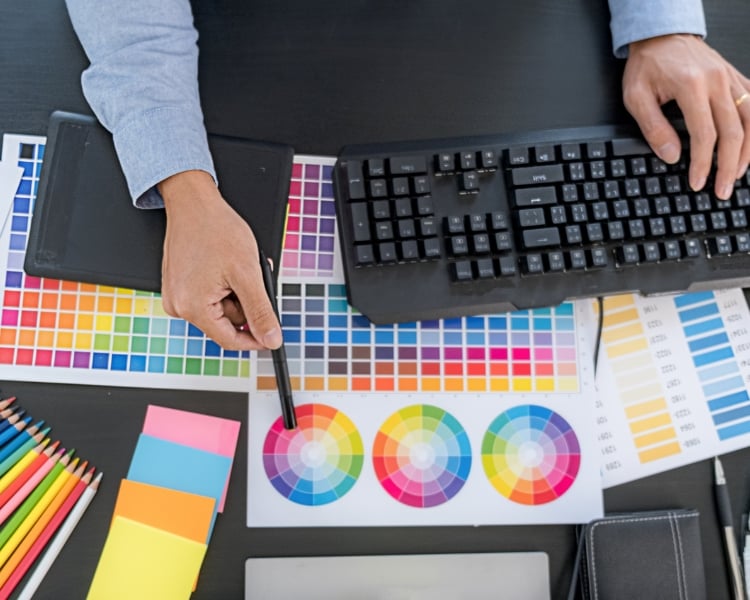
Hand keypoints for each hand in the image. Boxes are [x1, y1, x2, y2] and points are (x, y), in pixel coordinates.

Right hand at [158, 170, 283, 350]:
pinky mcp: (179, 285)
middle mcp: (179, 306)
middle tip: (254, 279)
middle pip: (226, 323)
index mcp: (192, 308)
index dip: (255, 339)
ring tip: (240, 268)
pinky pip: (209, 296)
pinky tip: (228, 267)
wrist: (194, 202)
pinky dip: (225, 285)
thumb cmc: (215, 229)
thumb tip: (271, 338)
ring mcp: (177, 295)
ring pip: (220, 309)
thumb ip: (260, 312)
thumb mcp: (247, 274)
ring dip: (237, 293)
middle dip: (246, 303)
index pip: (230, 341)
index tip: (272, 334)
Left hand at [622, 34, 749, 199]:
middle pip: (734, 132)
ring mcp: (731, 78)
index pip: (705, 135)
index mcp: (692, 87)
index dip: (703, 164)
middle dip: (728, 166)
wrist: (662, 35)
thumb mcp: (637, 97)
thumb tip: (672, 157)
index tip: (698, 183)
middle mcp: (717, 81)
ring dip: (747, 151)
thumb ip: (653, 128)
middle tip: (721, 190)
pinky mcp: (736, 77)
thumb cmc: (648, 64)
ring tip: (737, 174)